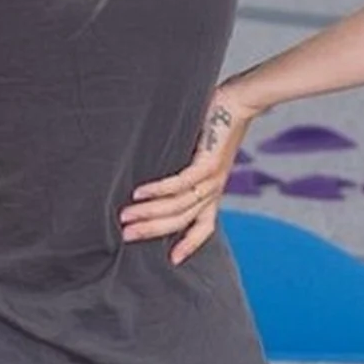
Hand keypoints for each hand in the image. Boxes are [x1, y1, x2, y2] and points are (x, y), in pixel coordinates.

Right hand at [120, 85, 258, 264]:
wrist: (238, 102)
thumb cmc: (215, 125)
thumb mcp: (198, 154)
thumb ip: (183, 169)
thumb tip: (154, 180)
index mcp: (213, 191)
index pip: (204, 226)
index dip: (189, 245)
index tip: (172, 260)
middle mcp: (214, 189)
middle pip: (182, 220)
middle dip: (153, 231)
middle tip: (126, 236)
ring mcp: (212, 178)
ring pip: (178, 205)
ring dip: (149, 213)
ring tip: (125, 217)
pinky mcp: (207, 162)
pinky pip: (180, 182)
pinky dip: (158, 189)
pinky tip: (139, 192)